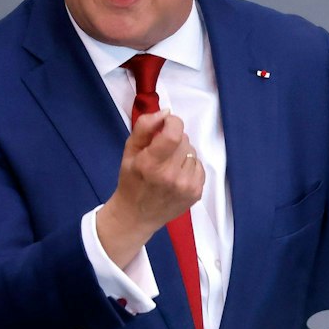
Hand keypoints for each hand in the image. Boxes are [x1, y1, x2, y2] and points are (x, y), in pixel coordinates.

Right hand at [94, 111, 203, 269]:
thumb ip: (144, 128)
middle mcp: (171, 176)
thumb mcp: (129, 151)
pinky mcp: (196, 193)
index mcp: (151, 165)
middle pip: (184, 141)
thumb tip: (166, 113)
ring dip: (182, 153)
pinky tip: (176, 175)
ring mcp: (186, 187)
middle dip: (174, 139)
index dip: (173, 122)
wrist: (136, 216)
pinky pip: (199, 165)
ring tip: (168, 165)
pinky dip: (189, 166)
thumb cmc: (131, 181)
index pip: (173, 134)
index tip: (167, 123)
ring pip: (193, 152)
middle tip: (161, 152)